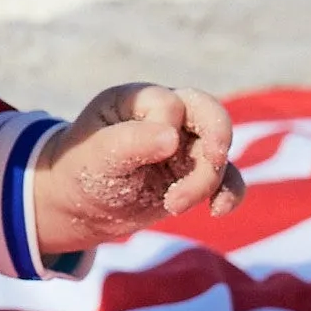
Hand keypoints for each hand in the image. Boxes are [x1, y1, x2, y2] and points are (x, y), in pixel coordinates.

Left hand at [34, 83, 245, 254]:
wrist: (82, 205)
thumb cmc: (81, 169)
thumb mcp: (97, 155)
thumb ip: (130, 142)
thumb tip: (173, 137)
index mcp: (138, 99)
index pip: (168, 104)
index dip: (164, 129)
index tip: (135, 157)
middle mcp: (166, 116)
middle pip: (209, 111)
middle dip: (218, 135)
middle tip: (214, 160)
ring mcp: (185, 144)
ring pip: (218, 152)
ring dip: (207, 180)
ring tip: (172, 206)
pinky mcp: (194, 173)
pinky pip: (227, 178)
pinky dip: (229, 193)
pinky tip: (217, 211)